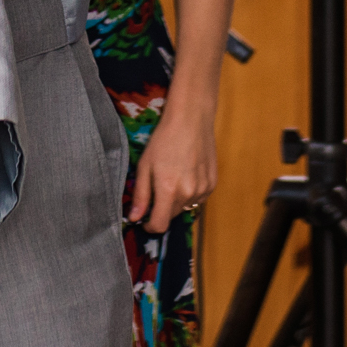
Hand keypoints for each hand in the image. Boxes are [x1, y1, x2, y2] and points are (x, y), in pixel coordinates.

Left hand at [129, 98, 217, 232]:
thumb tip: (134, 218)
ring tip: (172, 177)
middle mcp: (188, 193)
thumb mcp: (145, 165)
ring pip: (185, 208)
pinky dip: (189, 194)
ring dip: (176, 201)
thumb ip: (141, 195)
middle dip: (162, 209)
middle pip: (172, 216)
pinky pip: (198, 199)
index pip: (160, 225)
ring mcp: (203, 190)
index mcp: (168, 190)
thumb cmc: (164, 139)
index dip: (149, 226)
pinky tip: (185, 174)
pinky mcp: (212, 184)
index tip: (144, 220)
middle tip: (157, 189)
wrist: (191, 120)